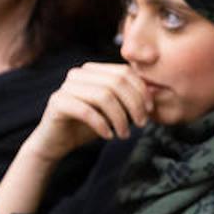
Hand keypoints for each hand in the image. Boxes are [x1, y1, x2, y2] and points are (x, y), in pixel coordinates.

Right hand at [20, 63, 152, 164]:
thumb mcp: (114, 110)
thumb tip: (156, 93)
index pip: (124, 72)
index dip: (141, 91)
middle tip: (140, 124)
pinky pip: (86, 110)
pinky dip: (102, 124)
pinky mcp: (57, 102)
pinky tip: (108, 136)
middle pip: (116, 82)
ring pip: (104, 96)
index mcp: (94, 70)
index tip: (149, 111)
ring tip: (124, 134)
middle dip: (134, 105)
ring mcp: (66, 87)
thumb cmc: (89, 125)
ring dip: (120, 118)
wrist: (57, 142)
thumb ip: (130, 99)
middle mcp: (79, 74)